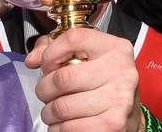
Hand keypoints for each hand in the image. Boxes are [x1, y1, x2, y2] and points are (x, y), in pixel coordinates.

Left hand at [25, 28, 144, 130]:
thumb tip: (32, 61)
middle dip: (44, 89)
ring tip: (52, 111)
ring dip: (49, 112)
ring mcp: (119, 99)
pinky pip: (71, 128)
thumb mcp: (82, 55)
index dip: (50, 53)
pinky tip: (62, 124)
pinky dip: (58, 128)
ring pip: (63, 107)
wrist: (130, 113)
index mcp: (113, 48)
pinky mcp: (114, 124)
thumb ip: (52, 49)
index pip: (72, 39)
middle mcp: (120, 71)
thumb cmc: (101, 80)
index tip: (46, 66)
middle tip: (45, 93)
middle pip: (63, 78)